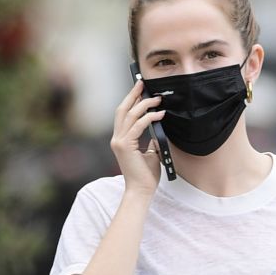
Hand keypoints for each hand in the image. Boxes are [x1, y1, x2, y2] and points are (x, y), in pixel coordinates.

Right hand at [110, 80, 165, 195]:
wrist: (141, 191)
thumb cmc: (145, 176)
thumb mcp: (150, 154)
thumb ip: (150, 141)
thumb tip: (156, 130)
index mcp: (120, 140)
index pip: (123, 114)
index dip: (130, 100)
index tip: (139, 89)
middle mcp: (117, 138)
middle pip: (122, 109)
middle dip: (133, 94)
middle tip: (143, 83)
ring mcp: (119, 142)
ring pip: (130, 114)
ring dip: (144, 104)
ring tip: (157, 99)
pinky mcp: (125, 146)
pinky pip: (138, 125)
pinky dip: (149, 117)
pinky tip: (159, 114)